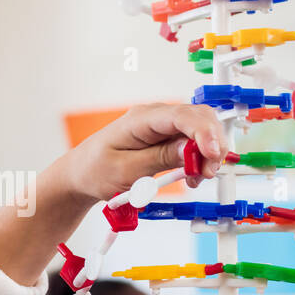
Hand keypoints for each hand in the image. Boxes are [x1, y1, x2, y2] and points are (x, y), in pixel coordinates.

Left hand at [62, 103, 227, 201]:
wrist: (81, 175)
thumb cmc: (95, 170)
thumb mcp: (125, 170)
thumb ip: (159, 159)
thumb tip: (190, 150)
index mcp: (141, 119)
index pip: (181, 115)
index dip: (203, 133)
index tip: (212, 155)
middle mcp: (155, 117)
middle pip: (198, 118)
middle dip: (212, 144)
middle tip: (208, 172)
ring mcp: (162, 127)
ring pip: (199, 130)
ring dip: (207, 154)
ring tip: (197, 178)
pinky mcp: (166, 139)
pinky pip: (192, 143)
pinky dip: (198, 159)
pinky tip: (191, 176)